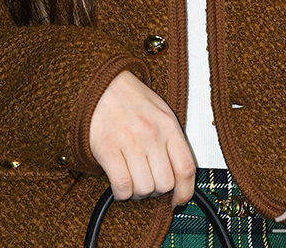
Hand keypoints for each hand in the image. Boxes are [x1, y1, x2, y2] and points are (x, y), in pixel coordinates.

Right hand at [89, 70, 195, 206]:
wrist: (99, 84)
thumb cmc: (129, 98)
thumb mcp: (159, 111)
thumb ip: (170, 139)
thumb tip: (178, 173)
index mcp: (168, 125)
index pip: (186, 168)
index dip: (184, 192)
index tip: (178, 200)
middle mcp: (152, 134)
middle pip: (164, 184)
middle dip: (156, 190)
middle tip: (147, 181)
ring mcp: (130, 142)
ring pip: (144, 189)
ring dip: (138, 192)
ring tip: (132, 179)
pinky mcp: (108, 149)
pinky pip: (122, 186)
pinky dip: (121, 193)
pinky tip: (119, 183)